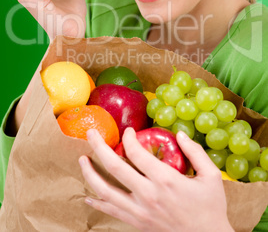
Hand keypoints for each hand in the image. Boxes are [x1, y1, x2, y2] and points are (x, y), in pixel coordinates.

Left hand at [79, 128, 233, 231]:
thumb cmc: (211, 208)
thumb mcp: (211, 177)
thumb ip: (195, 153)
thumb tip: (180, 134)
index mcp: (165, 180)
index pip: (137, 153)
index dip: (128, 138)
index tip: (128, 131)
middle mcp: (147, 194)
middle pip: (114, 167)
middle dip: (99, 147)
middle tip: (90, 134)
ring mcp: (139, 211)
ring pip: (105, 190)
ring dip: (90, 173)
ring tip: (82, 160)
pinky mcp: (136, 222)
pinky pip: (111, 211)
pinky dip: (97, 202)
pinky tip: (89, 195)